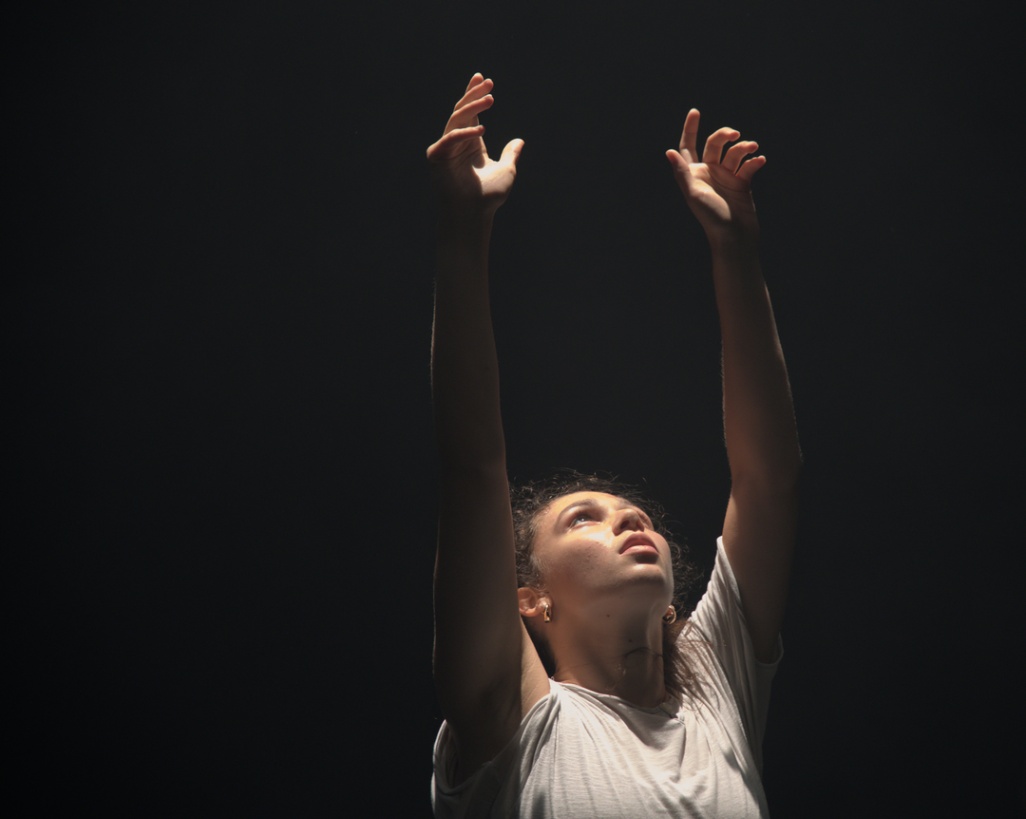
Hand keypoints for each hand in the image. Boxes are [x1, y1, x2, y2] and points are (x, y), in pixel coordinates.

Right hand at [427, 74, 523, 216]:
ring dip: (472, 107)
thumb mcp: (506, 170)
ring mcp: (445, 148)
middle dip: (474, 95)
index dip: (474, 94)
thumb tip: (520, 142)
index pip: (471, 112)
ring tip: (490, 98)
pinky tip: (481, 129)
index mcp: (470, 142)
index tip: (483, 78)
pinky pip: (450, 139)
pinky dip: (464, 133)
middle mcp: (456, 142)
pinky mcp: (437, 157)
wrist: (474, 215)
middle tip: (489, 83)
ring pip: (456, 119)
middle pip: (463, 110)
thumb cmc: (487, 198)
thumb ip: (511, 154)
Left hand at [666, 109, 764, 244]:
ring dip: (744, 147)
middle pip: (715, 144)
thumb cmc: (711, 218)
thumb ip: (682, 172)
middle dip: (724, 135)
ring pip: (734, 153)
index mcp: (693, 174)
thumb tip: (669, 151)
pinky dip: (755, 160)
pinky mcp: (742, 183)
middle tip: (735, 134)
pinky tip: (760, 160)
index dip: (690, 129)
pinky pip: (748, 165)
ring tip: (753, 147)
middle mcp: (709, 173)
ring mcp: (726, 177)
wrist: (735, 238)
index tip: (695, 111)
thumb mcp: (694, 194)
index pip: (689, 146)